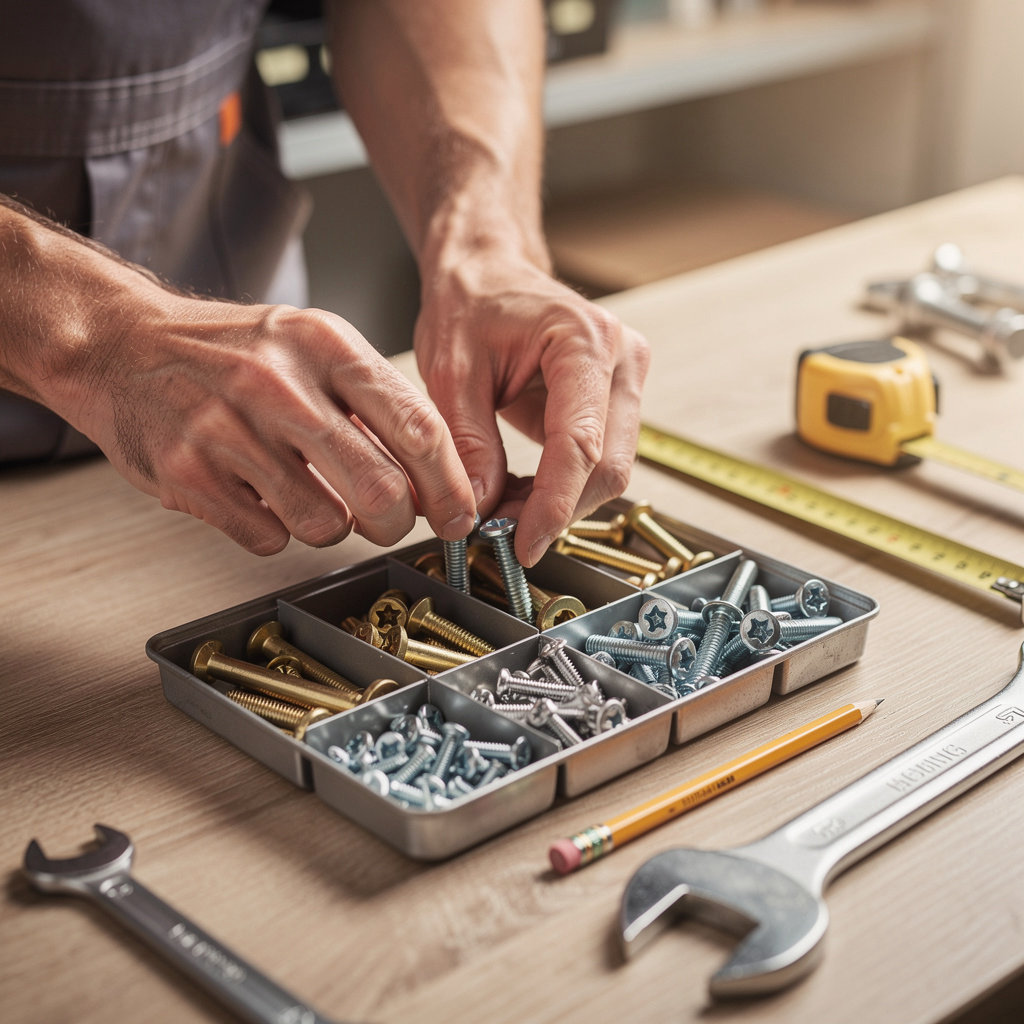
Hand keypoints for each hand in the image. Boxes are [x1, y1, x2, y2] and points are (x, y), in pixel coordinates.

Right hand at [67, 295, 477, 554]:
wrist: (120, 343)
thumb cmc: (232, 352)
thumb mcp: (314, 345)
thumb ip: (377, 403)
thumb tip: (439, 478)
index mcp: (325, 345)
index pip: (418, 428)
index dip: (451, 485)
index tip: (461, 516)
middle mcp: (278, 384)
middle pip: (381, 491)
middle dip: (398, 523)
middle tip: (389, 521)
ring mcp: (227, 431)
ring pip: (325, 525)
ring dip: (331, 527)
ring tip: (308, 494)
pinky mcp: (187, 475)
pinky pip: (268, 539)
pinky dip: (275, 531)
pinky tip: (258, 496)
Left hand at [414, 254, 649, 565]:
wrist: (488, 271)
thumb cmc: (472, 301)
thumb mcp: (450, 370)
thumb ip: (467, 441)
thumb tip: (479, 507)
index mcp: (583, 341)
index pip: (580, 444)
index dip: (554, 505)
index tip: (525, 545)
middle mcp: (621, 359)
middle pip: (608, 466)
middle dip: (558, 510)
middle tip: (505, 534)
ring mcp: (625, 379)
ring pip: (610, 470)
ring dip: (561, 502)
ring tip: (506, 511)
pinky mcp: (616, 399)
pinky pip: (599, 459)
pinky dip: (563, 486)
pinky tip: (522, 492)